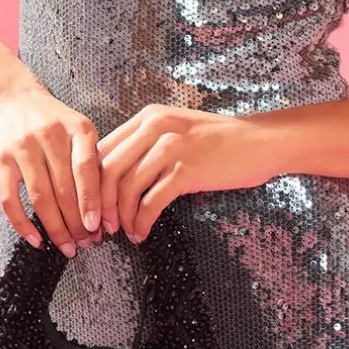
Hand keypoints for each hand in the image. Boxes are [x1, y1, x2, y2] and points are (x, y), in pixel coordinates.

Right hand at [0, 83, 103, 255]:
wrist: (13, 98)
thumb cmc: (55, 121)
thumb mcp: (79, 129)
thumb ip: (92, 160)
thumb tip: (105, 209)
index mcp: (76, 127)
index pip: (86, 168)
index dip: (91, 199)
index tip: (97, 226)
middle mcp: (49, 135)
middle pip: (64, 188)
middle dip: (76, 222)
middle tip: (86, 244)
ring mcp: (22, 148)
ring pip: (41, 197)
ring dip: (55, 228)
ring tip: (68, 247)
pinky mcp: (0, 161)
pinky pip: (10, 200)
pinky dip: (23, 224)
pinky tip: (37, 241)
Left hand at [95, 103, 278, 242]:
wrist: (258, 141)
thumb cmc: (217, 140)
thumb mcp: (175, 130)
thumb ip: (145, 144)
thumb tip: (111, 176)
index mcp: (148, 117)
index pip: (104, 149)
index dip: (91, 181)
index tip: (91, 205)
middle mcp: (155, 126)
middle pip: (108, 169)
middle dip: (99, 203)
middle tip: (101, 227)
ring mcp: (171, 147)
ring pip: (127, 187)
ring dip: (120, 216)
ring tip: (124, 232)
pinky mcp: (187, 170)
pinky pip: (152, 201)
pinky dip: (142, 221)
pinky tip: (142, 232)